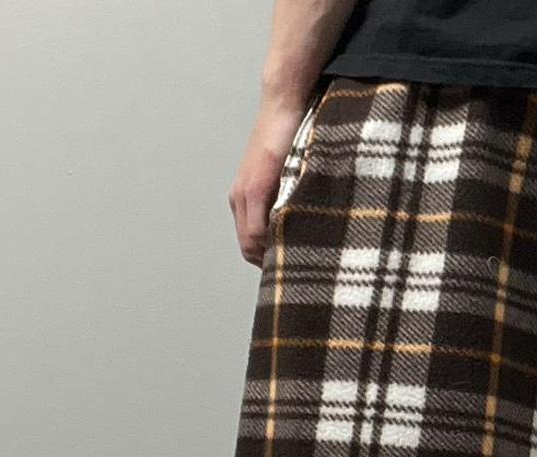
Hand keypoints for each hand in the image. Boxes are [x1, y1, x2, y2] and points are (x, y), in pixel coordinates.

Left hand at [228, 99, 306, 266]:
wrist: (282, 108)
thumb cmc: (289, 141)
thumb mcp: (284, 178)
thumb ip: (283, 203)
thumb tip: (297, 231)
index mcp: (244, 198)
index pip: (250, 245)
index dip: (267, 260)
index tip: (287, 266)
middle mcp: (239, 198)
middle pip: (248, 248)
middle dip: (269, 261)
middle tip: (293, 267)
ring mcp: (245, 193)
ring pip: (252, 242)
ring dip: (272, 252)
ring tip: (295, 255)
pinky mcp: (255, 187)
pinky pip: (258, 229)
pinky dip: (273, 240)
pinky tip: (292, 240)